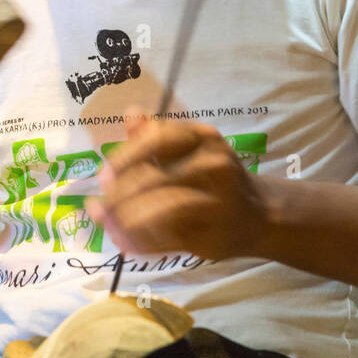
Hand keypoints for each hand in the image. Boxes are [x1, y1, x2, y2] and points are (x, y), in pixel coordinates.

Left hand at [86, 110, 267, 260]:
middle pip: (155, 178)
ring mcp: (217, 200)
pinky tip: (128, 244)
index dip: (124, 159)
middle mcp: (213, 163)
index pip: (156, 140)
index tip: (103, 176)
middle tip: (98, 209)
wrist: (260, 213)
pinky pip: (172, 237)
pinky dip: (144, 242)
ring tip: (108, 228)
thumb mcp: (190, 148)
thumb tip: (129, 114)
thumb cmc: (215, 177)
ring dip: (128, 222)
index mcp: (202, 137)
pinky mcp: (215, 233)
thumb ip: (156, 134)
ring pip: (163, 209)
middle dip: (119, 197)